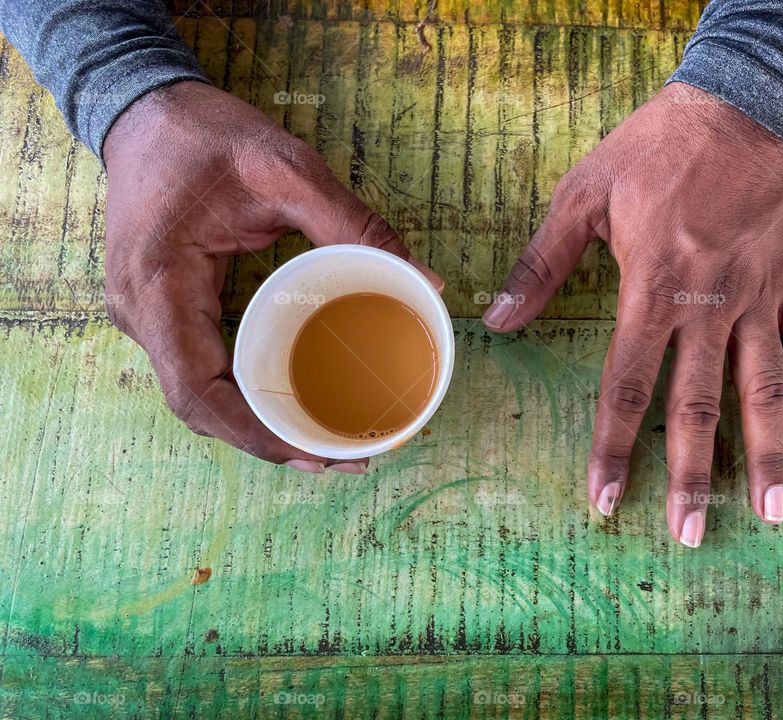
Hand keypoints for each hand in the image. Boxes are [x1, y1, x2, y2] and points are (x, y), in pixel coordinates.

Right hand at [102, 81, 440, 473]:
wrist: (145, 110)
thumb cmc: (206, 134)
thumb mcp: (287, 169)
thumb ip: (356, 224)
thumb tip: (425, 282)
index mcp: (160, 285)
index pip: (199, 392)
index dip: (257, 435)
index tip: (318, 452)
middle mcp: (141, 313)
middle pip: (200, 407)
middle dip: (268, 441)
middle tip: (342, 454)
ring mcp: (145, 316)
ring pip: (199, 395)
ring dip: (257, 425)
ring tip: (324, 440)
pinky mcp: (161, 310)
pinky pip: (200, 369)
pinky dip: (244, 395)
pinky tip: (289, 402)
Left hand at [483, 82, 782, 546]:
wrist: (736, 105)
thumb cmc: (653, 149)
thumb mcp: (582, 196)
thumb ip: (541, 264)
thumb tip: (497, 319)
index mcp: (652, 289)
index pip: (627, 385)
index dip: (614, 445)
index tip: (606, 498)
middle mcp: (708, 306)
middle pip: (698, 405)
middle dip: (691, 475)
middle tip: (688, 535)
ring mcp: (757, 297)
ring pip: (763, 388)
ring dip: (770, 453)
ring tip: (774, 513)